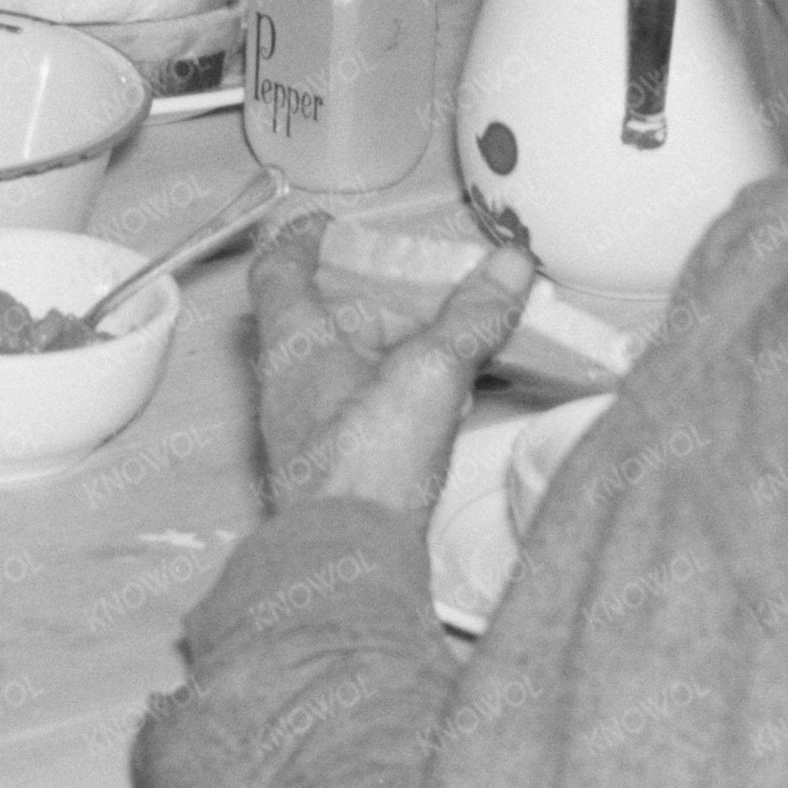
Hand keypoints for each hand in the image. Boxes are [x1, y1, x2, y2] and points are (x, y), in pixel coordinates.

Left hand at [246, 212, 537, 519]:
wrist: (347, 564)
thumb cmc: (367, 464)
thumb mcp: (429, 374)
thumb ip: (470, 318)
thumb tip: (510, 262)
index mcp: (294, 346)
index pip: (278, 273)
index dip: (300, 241)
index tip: (325, 222)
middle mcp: (290, 385)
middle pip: (311, 319)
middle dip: (358, 293)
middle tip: (406, 279)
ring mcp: (309, 431)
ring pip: (339, 367)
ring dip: (381, 344)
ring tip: (436, 331)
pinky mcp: (336, 469)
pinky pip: (361, 410)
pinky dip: (394, 390)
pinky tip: (438, 399)